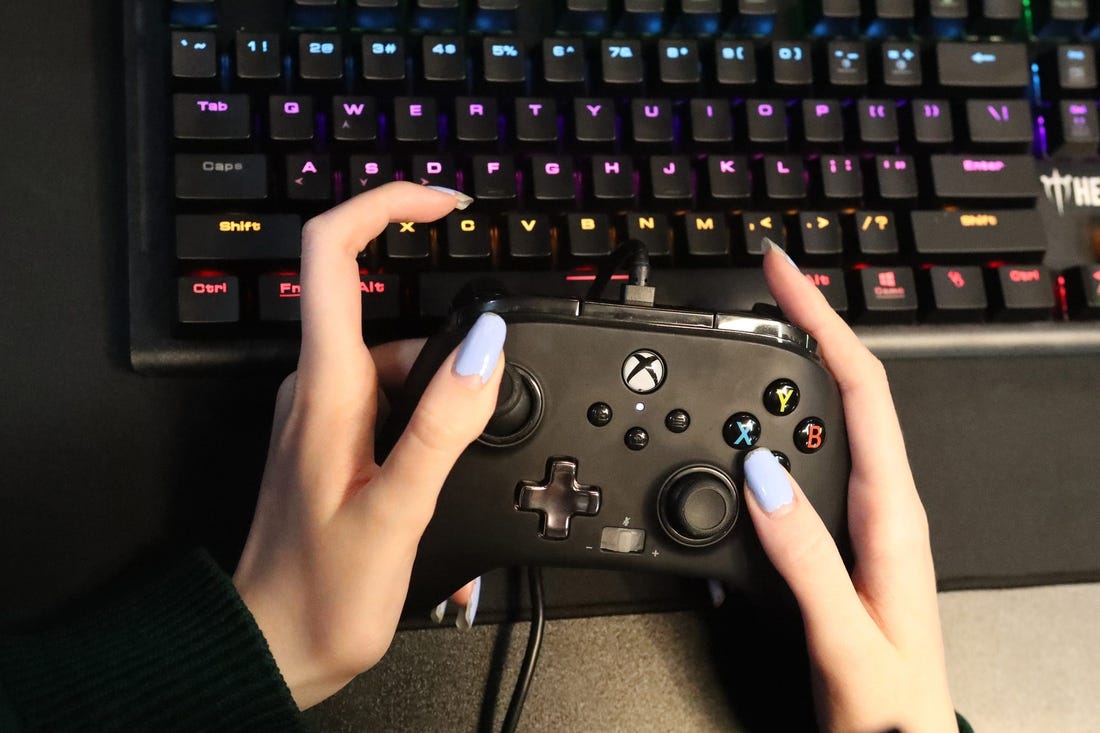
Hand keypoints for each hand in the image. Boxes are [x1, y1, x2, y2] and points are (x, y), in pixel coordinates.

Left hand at [232, 182, 505, 709]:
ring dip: (440, 398)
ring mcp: (323, 414)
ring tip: (453, 480)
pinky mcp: (334, 440)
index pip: (332, 253)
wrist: (274, 648)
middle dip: (447, 340)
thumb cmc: (321, 592)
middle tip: (488, 396)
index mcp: (325, 388)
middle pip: (384, 312)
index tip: (446, 204)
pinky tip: (436, 482)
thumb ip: (443, 424)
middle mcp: (317, 388)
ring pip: (395, 364)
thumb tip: (486, 345)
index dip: (386, 206)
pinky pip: (389, 402)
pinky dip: (425, 424)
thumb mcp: (397, 509)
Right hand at [741, 242, 955, 732]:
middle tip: (754, 296)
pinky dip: (765, 437)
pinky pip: (798, 468)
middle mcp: (880, 506)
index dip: (822, 322)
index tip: (784, 276)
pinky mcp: (833, 539)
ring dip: (779, 382)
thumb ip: (802, 556)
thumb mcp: (844, 634)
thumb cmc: (890, 705)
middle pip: (839, 391)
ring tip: (739, 349)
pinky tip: (740, 439)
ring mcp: (857, 521)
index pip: (860, 389)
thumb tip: (760, 475)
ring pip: (814, 427)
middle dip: (799, 332)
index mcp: (893, 514)